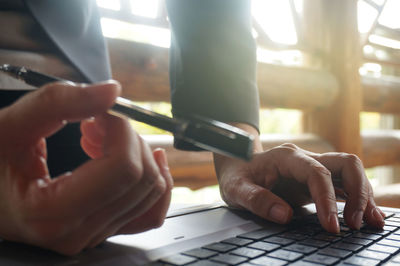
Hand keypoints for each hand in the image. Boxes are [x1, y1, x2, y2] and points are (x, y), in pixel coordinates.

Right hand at [0, 81, 172, 254]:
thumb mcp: (10, 126)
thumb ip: (58, 102)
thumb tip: (112, 91)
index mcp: (51, 212)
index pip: (123, 169)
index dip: (121, 129)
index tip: (102, 113)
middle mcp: (78, 233)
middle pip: (142, 178)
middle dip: (128, 139)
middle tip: (98, 123)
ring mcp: (94, 234)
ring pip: (152, 192)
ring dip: (137, 155)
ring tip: (104, 141)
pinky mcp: (104, 228)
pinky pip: (150, 213)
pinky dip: (154, 183)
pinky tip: (142, 159)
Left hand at [214, 124, 384, 233]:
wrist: (237, 163)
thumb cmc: (237, 175)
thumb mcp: (236, 189)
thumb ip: (256, 200)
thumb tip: (284, 215)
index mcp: (286, 158)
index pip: (317, 173)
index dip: (327, 199)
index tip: (330, 226)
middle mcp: (304, 159)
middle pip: (345, 164)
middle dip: (358, 192)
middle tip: (355, 223)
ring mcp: (312, 167)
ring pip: (350, 172)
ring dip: (364, 195)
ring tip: (370, 222)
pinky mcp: (315, 179)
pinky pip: (344, 184)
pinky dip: (357, 198)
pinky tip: (365, 216)